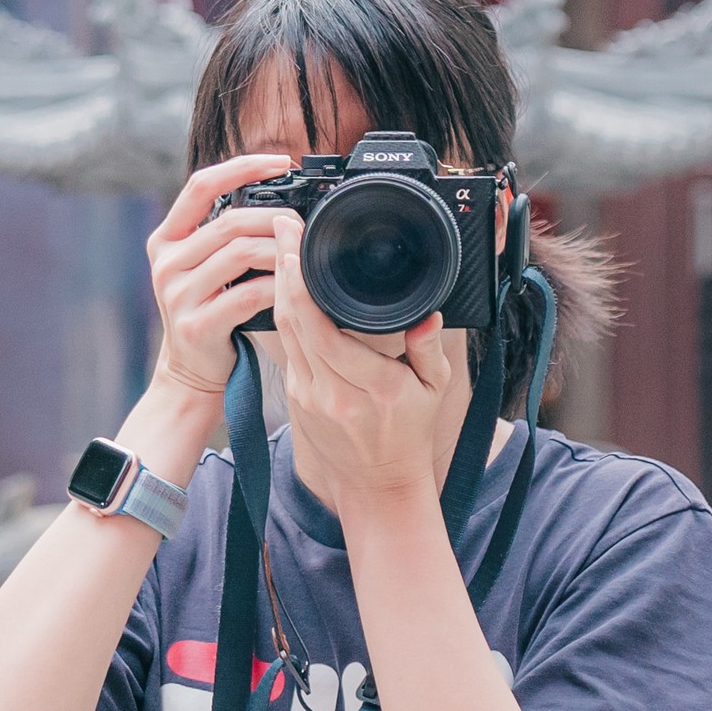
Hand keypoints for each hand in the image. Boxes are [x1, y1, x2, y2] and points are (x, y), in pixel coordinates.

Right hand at [145, 153, 297, 398]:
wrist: (191, 370)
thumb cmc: (209, 310)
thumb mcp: (203, 266)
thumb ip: (223, 234)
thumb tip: (279, 201)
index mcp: (166, 239)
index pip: (200, 185)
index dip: (242, 167)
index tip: (281, 162)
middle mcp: (166, 263)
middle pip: (229, 221)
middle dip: (274, 219)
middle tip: (303, 225)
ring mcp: (177, 295)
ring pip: (241, 254)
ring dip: (280, 252)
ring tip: (301, 255)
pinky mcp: (196, 325)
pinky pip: (247, 295)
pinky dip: (276, 287)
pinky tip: (291, 287)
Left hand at [272, 215, 451, 508]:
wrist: (377, 486)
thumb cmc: (409, 436)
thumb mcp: (434, 392)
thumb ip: (429, 351)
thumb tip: (429, 315)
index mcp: (370, 387)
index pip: (322, 327)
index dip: (301, 283)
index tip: (298, 242)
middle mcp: (331, 391)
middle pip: (293, 319)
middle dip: (283, 268)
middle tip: (281, 224)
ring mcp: (307, 394)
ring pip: (282, 329)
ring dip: (277, 285)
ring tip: (280, 244)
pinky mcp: (295, 396)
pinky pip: (285, 344)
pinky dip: (281, 310)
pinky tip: (282, 283)